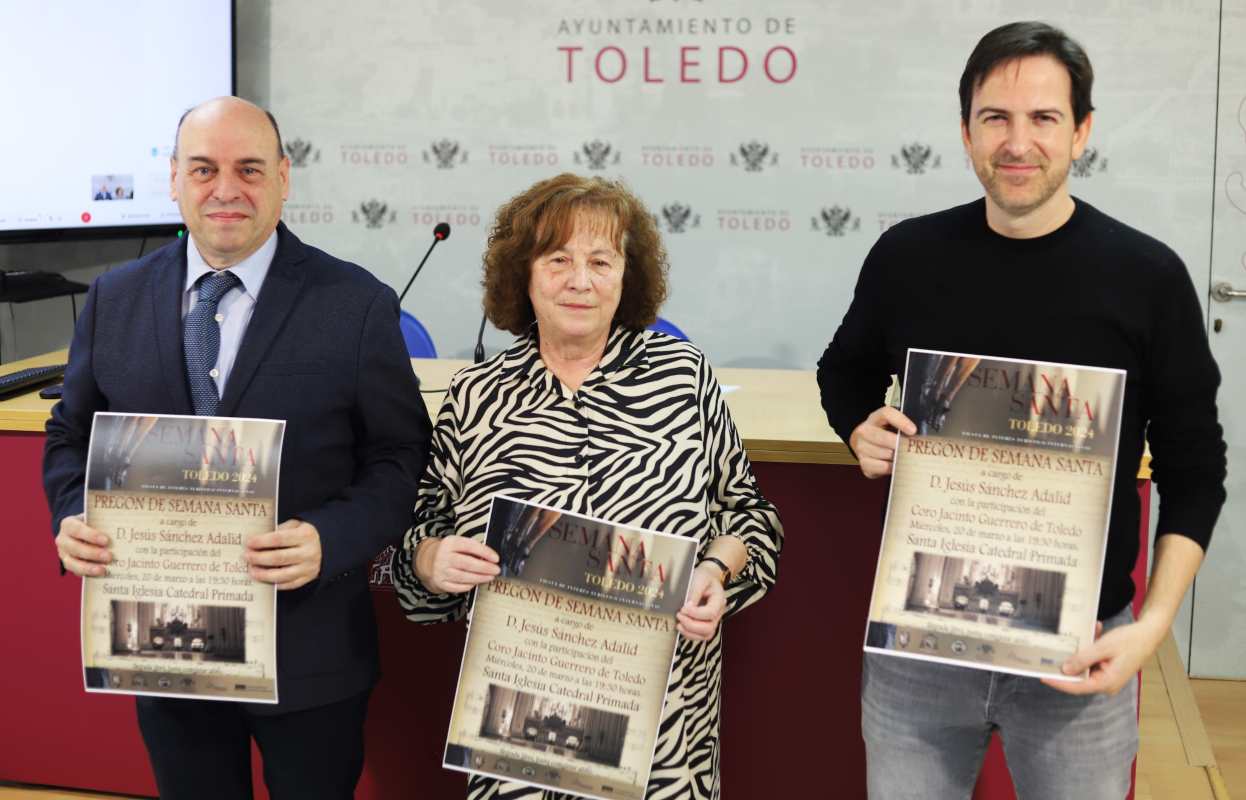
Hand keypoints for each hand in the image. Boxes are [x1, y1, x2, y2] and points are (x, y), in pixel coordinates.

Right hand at [55, 514, 111, 576]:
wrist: (82, 534)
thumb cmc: (93, 525)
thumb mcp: (96, 520)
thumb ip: (105, 524)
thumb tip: (123, 530)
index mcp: (68, 524)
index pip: (76, 529)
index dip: (91, 535)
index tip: (106, 540)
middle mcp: (63, 540)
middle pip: (74, 548)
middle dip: (92, 553)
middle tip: (109, 556)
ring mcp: (63, 554)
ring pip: (72, 563)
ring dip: (88, 567)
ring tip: (103, 570)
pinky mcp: (68, 565)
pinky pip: (76, 571)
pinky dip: (87, 573)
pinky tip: (99, 574)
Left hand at [245, 519, 322, 590]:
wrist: (327, 546)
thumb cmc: (305, 534)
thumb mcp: (296, 525)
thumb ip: (279, 530)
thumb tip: (256, 539)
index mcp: (305, 535)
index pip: (279, 539)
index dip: (261, 541)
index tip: (248, 542)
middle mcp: (308, 553)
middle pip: (278, 558)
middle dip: (259, 558)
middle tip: (246, 557)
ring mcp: (308, 568)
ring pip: (282, 574)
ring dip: (263, 574)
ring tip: (251, 570)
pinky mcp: (307, 578)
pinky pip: (288, 584)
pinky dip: (274, 583)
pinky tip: (263, 580)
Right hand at [415, 535, 499, 594]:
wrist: (427, 561)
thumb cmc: (449, 551)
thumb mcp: (458, 543)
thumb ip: (472, 548)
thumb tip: (491, 558)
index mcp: (450, 543)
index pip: (470, 546)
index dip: (485, 552)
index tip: (496, 558)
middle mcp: (444, 556)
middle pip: (467, 563)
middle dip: (485, 568)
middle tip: (496, 570)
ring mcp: (441, 571)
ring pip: (464, 577)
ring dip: (480, 578)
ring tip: (490, 577)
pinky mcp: (440, 583)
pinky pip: (458, 587)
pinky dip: (469, 585)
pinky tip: (476, 582)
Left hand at [676, 564, 727, 641]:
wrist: (708, 578)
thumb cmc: (704, 577)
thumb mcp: (700, 578)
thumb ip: (694, 592)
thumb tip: (686, 608)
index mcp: (719, 600)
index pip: (710, 613)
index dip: (695, 613)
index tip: (683, 608)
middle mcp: (718, 613)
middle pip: (709, 628)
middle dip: (691, 625)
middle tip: (679, 615)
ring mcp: (713, 620)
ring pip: (705, 635)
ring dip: (689, 632)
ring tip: (678, 623)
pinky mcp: (705, 625)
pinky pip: (699, 636)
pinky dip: (689, 634)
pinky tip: (681, 625)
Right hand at [849, 406, 915, 478]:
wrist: (868, 444)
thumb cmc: (887, 434)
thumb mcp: (894, 426)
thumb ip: (905, 427)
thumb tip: (922, 435)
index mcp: (875, 418)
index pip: (886, 414)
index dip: (900, 421)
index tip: (913, 430)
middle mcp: (864, 431)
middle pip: (880, 436)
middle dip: (897, 443)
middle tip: (909, 448)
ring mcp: (861, 447)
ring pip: (880, 453)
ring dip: (894, 457)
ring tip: (904, 457)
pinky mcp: (863, 463)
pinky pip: (877, 466)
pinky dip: (889, 467)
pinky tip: (895, 465)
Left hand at [1041, 617, 1165, 695]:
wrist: (1149, 633)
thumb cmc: (1131, 641)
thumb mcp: (1104, 648)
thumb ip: (1083, 659)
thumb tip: (1065, 670)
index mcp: (1107, 683)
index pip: (1077, 687)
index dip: (1059, 682)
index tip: (1043, 676)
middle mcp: (1106, 683)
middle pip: (1079, 676)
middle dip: (1069, 660)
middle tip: (1053, 650)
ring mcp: (1107, 675)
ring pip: (1085, 665)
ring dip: (1083, 649)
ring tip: (1087, 632)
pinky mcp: (1108, 667)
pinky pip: (1093, 659)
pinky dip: (1092, 646)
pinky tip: (1096, 630)